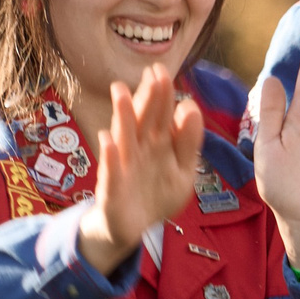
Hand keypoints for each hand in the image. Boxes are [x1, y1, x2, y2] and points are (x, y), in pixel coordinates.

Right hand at [76, 68, 204, 273]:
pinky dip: (110, 158)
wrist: (132, 226)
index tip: (164, 73)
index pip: (162, 114)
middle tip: (152, 72)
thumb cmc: (157, 193)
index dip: (163, 94)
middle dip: (148, 97)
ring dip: (122, 116)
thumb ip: (189, 142)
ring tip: (122, 92)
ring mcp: (124, 166)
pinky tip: (109, 142)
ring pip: (123, 138)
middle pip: (144, 119)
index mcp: (158, 143)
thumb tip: (190, 107)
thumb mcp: (183, 169)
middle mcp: (139, 149)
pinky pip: (111, 172)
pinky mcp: (112, 188)